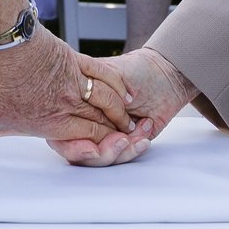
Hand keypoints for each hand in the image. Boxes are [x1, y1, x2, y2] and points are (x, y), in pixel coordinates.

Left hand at [0, 0, 141, 171]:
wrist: (3, 40)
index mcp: (51, 122)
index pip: (88, 139)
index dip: (104, 147)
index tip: (115, 152)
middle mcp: (68, 103)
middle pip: (103, 121)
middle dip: (119, 133)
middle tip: (132, 139)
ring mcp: (73, 80)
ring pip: (107, 99)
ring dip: (121, 111)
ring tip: (131, 120)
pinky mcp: (73, 59)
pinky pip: (104, 73)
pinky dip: (119, 83)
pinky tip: (128, 91)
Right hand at [51, 46, 196, 166]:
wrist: (164, 73)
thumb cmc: (134, 69)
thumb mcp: (109, 73)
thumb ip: (92, 87)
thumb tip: (76, 101)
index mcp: (77, 109)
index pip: (63, 138)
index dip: (73, 147)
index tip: (90, 148)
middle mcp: (90, 125)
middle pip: (85, 155)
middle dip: (102, 152)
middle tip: (119, 140)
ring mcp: (109, 135)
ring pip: (106, 158)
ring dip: (120, 151)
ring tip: (133, 137)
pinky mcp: (128, 142)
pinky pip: (127, 154)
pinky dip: (136, 148)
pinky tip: (144, 135)